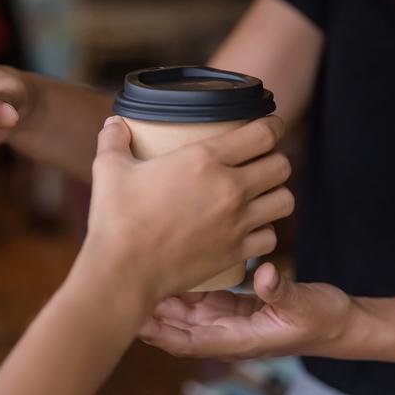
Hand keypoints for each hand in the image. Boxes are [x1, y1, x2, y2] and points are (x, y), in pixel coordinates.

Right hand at [74, 115, 294, 303]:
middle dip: (274, 159)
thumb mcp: (109, 169)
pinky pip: (271, 237)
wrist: (124, 271)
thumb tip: (114, 123)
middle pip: (282, 165)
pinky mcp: (235, 252)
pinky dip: (264, 231)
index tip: (269, 126)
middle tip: (259, 161)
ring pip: (285, 200)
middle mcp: (229, 188)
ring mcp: (236, 223)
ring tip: (260, 194)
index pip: (263, 134)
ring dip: (275, 193)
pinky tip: (249, 228)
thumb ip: (113, 140)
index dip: (273, 126)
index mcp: (204, 159)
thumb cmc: (116, 218)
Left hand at [139, 262, 353, 359]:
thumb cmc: (321, 319)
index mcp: (237, 339)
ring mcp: (224, 318)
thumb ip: (283, 292)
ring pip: (182, 312)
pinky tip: (164, 268)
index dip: (160, 333)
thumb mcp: (305, 306)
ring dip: (159, 299)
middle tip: (121, 289)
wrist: (335, 322)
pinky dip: (179, 286)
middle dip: (148, 314)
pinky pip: (197, 298)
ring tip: (133, 276)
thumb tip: (265, 274)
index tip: (135, 321)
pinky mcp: (228, 305)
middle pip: (176, 326)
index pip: (188, 341)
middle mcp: (224, 331)